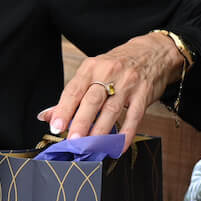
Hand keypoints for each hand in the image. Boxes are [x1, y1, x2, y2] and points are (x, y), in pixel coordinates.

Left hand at [40, 34, 183, 138]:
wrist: (152, 53)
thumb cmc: (117, 65)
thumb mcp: (93, 73)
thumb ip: (72, 96)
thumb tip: (47, 116)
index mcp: (91, 67)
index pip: (74, 90)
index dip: (64, 109)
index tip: (55, 126)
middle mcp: (109, 73)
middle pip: (92, 100)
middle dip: (81, 122)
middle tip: (73, 141)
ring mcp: (128, 84)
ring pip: (111, 110)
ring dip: (100, 131)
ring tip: (91, 148)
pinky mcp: (144, 94)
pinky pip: (134, 116)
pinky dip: (126, 133)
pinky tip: (117, 147)